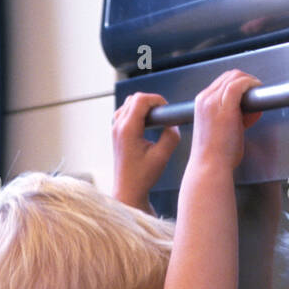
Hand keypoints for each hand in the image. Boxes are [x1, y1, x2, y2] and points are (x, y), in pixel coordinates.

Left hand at [112, 92, 179, 209]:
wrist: (128, 190)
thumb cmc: (142, 177)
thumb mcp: (162, 157)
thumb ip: (171, 136)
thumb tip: (173, 123)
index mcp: (128, 130)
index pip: (141, 100)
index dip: (157, 100)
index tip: (167, 111)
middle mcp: (118, 126)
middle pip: (134, 98)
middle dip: (151, 102)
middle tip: (163, 116)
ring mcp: (115, 128)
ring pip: (129, 103)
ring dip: (144, 107)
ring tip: (156, 121)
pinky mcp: (116, 132)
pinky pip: (126, 112)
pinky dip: (137, 113)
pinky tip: (146, 125)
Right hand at [189, 70, 261, 171]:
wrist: (210, 167)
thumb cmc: (215, 157)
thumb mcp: (220, 131)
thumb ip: (231, 118)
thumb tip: (247, 113)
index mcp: (201, 104)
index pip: (221, 83)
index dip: (237, 85)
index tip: (247, 95)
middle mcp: (205, 99)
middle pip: (227, 76)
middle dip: (244, 81)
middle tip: (255, 92)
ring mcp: (213, 101)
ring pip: (234, 77)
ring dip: (249, 82)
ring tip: (258, 92)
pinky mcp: (225, 106)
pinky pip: (239, 84)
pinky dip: (251, 84)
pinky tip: (257, 89)